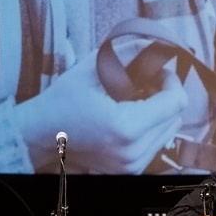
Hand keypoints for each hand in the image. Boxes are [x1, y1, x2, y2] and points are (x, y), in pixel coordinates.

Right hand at [13, 50, 186, 173]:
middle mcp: (133, 152)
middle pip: (175, 117)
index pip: (176, 102)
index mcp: (126, 127)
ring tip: (134, 99)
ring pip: (168, 130)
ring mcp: (131, 166)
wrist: (39, 135)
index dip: (170, 80)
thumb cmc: (63, 100)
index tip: (155, 70)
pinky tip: (128, 115)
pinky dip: (148, 127)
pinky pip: (154, 143)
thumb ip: (131, 52)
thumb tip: (162, 45)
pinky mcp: (129, 170)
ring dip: (158, 111)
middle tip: (143, 81)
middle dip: (165, 94)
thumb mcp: (95, 68)